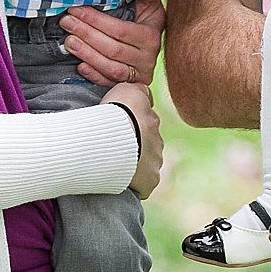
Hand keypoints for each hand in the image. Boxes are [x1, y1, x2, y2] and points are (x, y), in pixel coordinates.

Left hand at [61, 0, 165, 85]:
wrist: (151, 53)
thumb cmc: (147, 26)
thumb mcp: (150, 7)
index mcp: (151, 37)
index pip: (121, 30)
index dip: (97, 21)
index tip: (77, 9)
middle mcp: (146, 58)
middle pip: (112, 49)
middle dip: (86, 34)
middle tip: (67, 22)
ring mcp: (137, 74)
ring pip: (110, 67)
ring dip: (87, 54)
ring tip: (68, 41)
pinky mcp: (127, 86)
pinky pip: (109, 83)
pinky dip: (94, 75)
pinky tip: (80, 65)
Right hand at [102, 82, 163, 197]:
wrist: (112, 140)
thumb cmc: (114, 114)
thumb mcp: (125, 89)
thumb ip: (136, 90)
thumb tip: (144, 92)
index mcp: (152, 117)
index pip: (145, 120)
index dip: (131, 124)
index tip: (117, 129)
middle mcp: (158, 138)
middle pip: (148, 142)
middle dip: (136, 144)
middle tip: (114, 147)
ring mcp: (156, 159)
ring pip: (147, 162)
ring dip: (136, 163)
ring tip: (115, 163)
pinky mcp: (152, 178)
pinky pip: (145, 182)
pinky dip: (136, 182)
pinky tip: (120, 179)